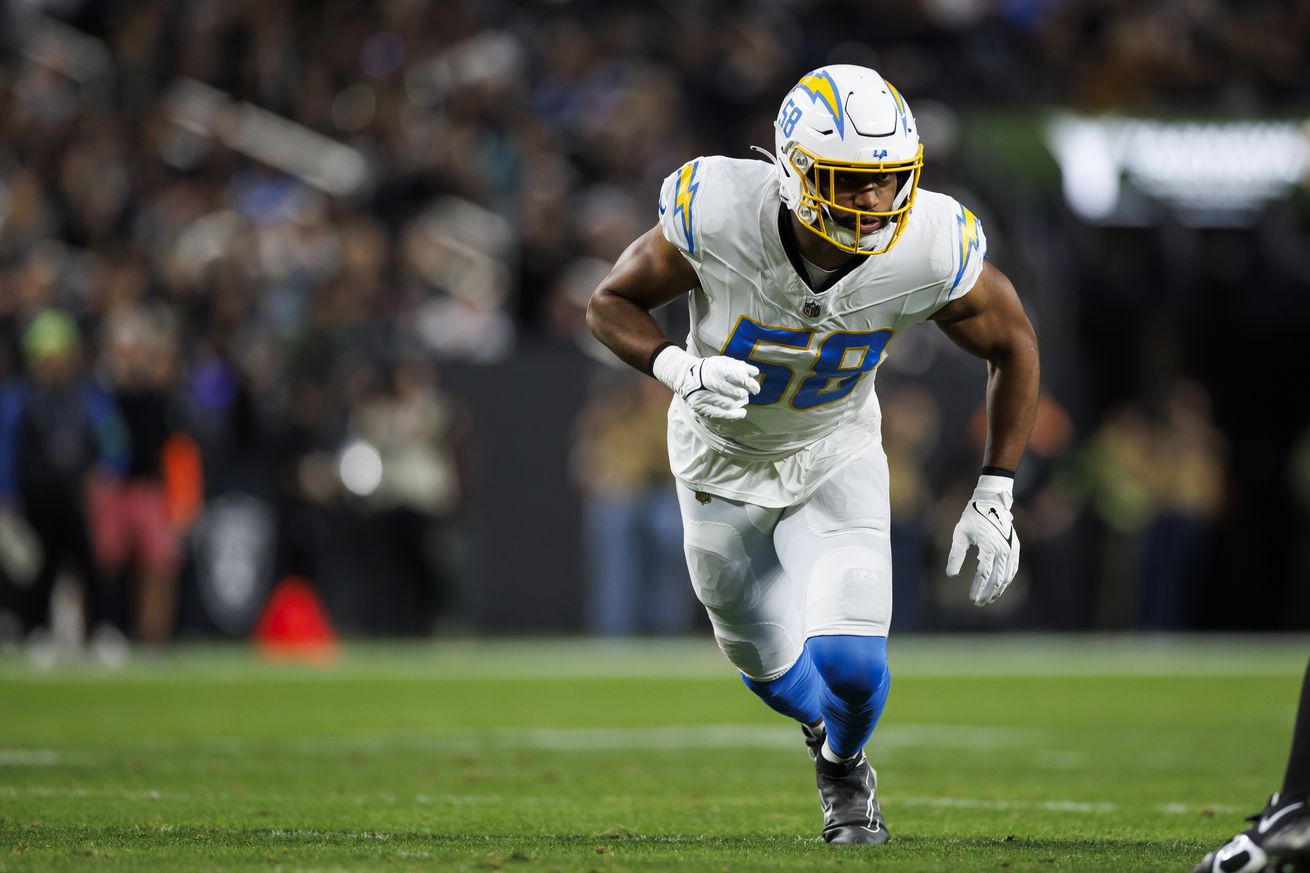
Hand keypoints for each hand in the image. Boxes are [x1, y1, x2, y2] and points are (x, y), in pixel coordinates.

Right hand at [652, 346, 759, 420]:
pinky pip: (722, 414)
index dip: (750, 384)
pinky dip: (735, 414)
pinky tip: (742, 413)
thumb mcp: (722, 362)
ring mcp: (706, 396)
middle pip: (738, 393)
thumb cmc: (709, 369)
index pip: (740, 378)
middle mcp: (711, 383)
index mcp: (717, 369)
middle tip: (745, 394)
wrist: (686, 376)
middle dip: (745, 394)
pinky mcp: (702, 407)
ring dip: (740, 404)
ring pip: (732, 404)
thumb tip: (755, 372)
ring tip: (742, 401)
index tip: (755, 389)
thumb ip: (739, 366)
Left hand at [946, 476, 1019, 605]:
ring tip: (989, 599)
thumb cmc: (973, 517)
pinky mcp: (1015, 547)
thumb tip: (951, 575)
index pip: (984, 575)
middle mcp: (1003, 550)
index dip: (978, 588)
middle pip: (997, 579)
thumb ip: (956, 555)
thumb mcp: (960, 534)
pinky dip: (1007, 579)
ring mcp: (1011, 549)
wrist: (992, 501)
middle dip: (988, 593)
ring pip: (1007, 576)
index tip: (971, 599)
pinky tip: (1000, 586)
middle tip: (979, 603)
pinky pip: (1013, 568)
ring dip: (999, 590)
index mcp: (989, 547)